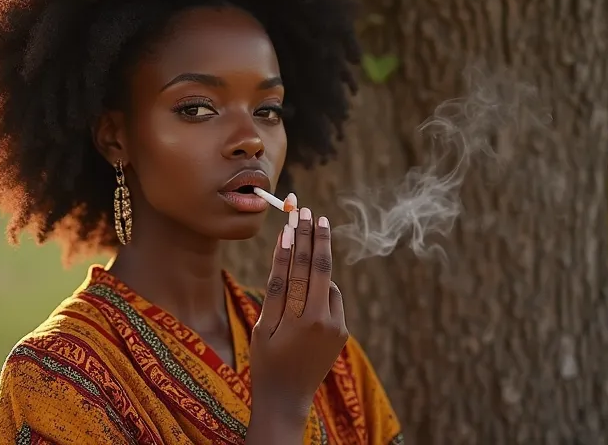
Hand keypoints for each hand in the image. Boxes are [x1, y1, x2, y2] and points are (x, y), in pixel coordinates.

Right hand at [248, 203, 348, 423]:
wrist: (287, 397)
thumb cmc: (266, 359)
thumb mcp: (264, 325)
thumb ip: (277, 286)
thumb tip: (285, 247)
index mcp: (300, 318)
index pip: (298, 268)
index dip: (297, 239)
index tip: (295, 216)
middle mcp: (324, 320)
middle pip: (319, 267)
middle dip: (314, 237)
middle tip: (309, 211)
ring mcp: (337, 327)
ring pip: (326, 284)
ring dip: (316, 265)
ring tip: (307, 244)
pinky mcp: (343, 332)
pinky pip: (332, 300)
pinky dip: (321, 290)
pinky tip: (309, 288)